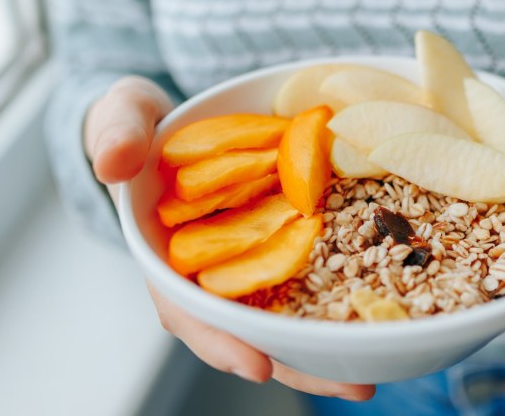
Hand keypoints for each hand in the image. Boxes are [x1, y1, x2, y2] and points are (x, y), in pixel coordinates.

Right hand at [84, 76, 374, 400]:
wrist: (170, 121)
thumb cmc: (140, 126)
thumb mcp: (121, 116)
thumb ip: (117, 134)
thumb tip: (115, 164)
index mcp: (164, 259)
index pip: (187, 310)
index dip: (220, 340)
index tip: (257, 365)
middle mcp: (210, 274)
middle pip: (252, 331)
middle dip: (298, 363)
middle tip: (352, 387)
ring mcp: (249, 264)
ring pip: (288, 317)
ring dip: (330, 347)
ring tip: (378, 372)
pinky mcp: (282, 245)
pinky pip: (315, 277)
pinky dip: (347, 293)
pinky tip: (389, 306)